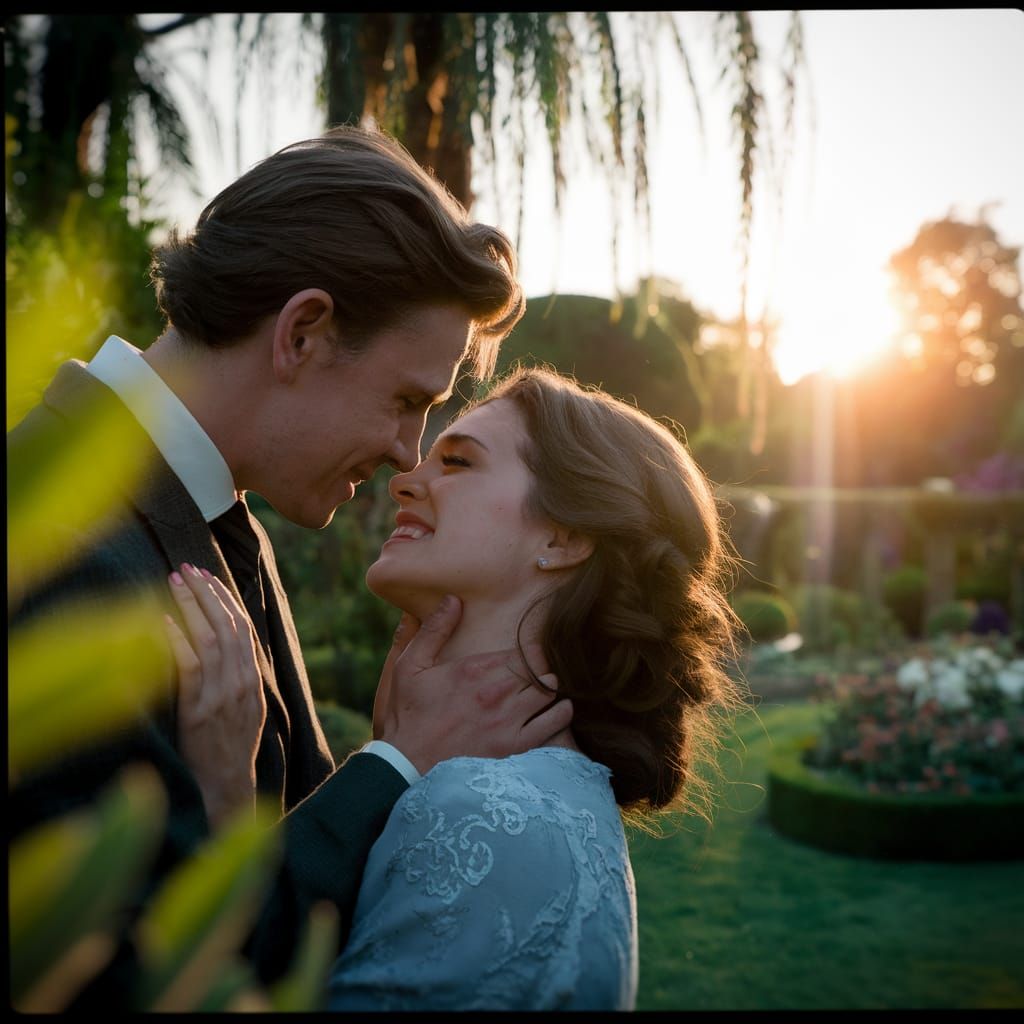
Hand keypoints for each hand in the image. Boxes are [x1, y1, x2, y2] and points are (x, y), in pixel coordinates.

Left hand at [165, 563, 265, 828]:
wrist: (227, 785)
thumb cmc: (230, 746)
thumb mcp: (245, 706)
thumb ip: (237, 673)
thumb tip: (223, 640)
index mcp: (253, 677)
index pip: (242, 625)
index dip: (225, 597)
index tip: (207, 575)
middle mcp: (242, 681)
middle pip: (227, 625)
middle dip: (207, 592)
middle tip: (187, 568)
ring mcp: (222, 695)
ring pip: (210, 638)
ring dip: (191, 606)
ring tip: (173, 582)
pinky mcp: (200, 710)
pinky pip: (190, 667)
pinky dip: (178, 640)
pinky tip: (164, 621)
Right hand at [373, 595, 574, 773]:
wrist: (407, 766)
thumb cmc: (408, 714)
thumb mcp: (409, 666)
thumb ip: (434, 630)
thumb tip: (454, 599)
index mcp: (476, 669)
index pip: (524, 648)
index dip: (529, 649)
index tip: (526, 653)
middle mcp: (497, 692)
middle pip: (541, 667)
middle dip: (540, 666)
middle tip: (535, 670)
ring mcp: (509, 721)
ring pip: (551, 691)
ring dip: (550, 687)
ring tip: (542, 688)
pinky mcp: (515, 747)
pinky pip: (554, 723)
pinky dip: (561, 712)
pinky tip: (555, 709)